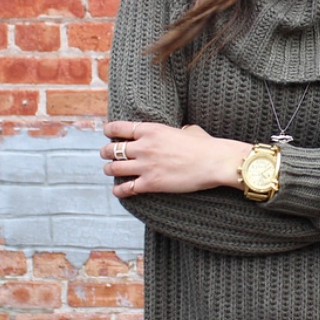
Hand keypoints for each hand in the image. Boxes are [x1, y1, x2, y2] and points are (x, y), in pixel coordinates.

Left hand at [101, 121, 250, 197]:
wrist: (214, 162)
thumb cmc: (205, 145)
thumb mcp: (188, 129)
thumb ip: (177, 130)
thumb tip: (180, 131)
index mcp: (151, 130)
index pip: (118, 128)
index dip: (109, 131)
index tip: (107, 133)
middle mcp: (144, 147)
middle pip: (112, 149)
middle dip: (105, 152)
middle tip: (105, 154)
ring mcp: (146, 166)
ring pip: (114, 168)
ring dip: (109, 170)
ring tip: (110, 170)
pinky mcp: (152, 183)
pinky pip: (127, 188)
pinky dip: (119, 190)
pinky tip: (118, 191)